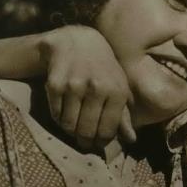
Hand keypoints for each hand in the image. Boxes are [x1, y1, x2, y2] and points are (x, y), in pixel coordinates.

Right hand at [36, 26, 134, 150]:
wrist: (77, 42)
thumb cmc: (103, 69)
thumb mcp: (119, 87)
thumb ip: (124, 115)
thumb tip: (131, 140)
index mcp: (117, 91)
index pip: (107, 130)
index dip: (101, 142)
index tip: (98, 144)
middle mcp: (97, 88)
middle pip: (87, 131)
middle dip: (85, 142)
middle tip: (84, 143)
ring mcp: (74, 86)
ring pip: (69, 125)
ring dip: (71, 131)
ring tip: (75, 128)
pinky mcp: (55, 84)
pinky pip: (56, 115)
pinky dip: (60, 119)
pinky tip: (65, 112)